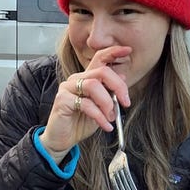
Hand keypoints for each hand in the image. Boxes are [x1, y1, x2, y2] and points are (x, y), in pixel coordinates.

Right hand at [39, 45, 131, 161]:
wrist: (62, 139)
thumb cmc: (80, 122)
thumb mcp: (101, 107)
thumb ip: (110, 92)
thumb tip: (124, 77)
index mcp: (86, 78)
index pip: (99, 58)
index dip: (113, 52)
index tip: (127, 50)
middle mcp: (76, 79)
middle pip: (102, 72)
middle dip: (118, 87)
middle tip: (125, 102)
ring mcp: (67, 88)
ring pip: (93, 85)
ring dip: (107, 103)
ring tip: (111, 117)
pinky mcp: (62, 100)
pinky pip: (86, 104)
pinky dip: (99, 116)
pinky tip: (105, 125)